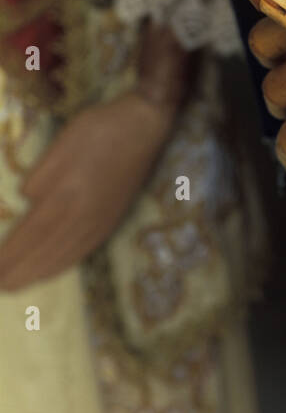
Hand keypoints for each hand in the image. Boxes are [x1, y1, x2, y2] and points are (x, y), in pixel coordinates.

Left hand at [0, 91, 176, 289]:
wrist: (145, 125)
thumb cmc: (100, 128)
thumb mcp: (63, 142)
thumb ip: (42, 174)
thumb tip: (26, 199)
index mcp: (66, 194)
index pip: (31, 233)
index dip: (10, 254)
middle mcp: (83, 214)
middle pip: (46, 249)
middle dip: (21, 270)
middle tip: (2, 287)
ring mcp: (100, 219)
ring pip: (66, 252)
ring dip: (41, 271)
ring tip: (21, 284)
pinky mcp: (112, 217)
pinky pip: (85, 248)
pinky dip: (67, 262)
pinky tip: (58, 266)